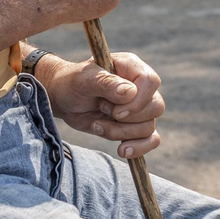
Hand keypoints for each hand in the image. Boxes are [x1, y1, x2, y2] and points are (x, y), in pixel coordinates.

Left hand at [41, 50, 164, 158]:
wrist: (64, 100)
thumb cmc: (73, 83)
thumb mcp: (84, 80)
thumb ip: (106, 83)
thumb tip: (130, 93)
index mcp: (131, 68)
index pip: (151, 82)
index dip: (138, 101)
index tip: (115, 111)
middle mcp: (140, 87)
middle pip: (155, 107)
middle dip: (127, 119)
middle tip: (101, 110)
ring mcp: (139, 107)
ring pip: (149, 127)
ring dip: (121, 133)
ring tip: (97, 125)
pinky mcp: (134, 126)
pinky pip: (151, 140)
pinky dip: (139, 148)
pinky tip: (122, 150)